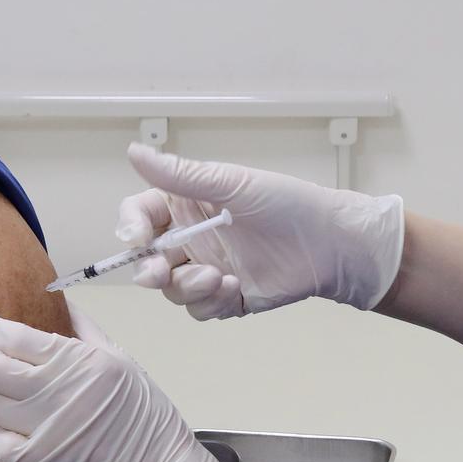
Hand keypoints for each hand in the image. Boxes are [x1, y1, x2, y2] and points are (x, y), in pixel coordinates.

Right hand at [117, 142, 404, 318]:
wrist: (331, 244)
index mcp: (186, 206)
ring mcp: (206, 270)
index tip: (137, 238)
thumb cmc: (286, 204)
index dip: (131, 228)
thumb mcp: (231, 185)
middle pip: (149, 261)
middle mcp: (191, 240)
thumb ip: (181, 175)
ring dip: (188, 287)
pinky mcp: (225, 298)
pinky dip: (210, 302)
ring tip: (218, 278)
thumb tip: (133, 151)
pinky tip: (234, 288)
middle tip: (161, 274)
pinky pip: (200, 309)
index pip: (141, 217)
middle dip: (150, 270)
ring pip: (172, 290)